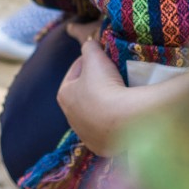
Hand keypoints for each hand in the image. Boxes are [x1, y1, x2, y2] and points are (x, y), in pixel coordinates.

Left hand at [56, 36, 130, 154]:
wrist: (124, 122)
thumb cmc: (104, 86)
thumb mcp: (95, 57)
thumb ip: (89, 46)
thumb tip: (89, 43)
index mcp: (64, 95)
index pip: (75, 71)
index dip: (89, 60)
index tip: (102, 57)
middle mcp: (71, 117)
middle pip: (85, 93)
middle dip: (96, 83)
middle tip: (113, 74)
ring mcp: (86, 134)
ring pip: (95, 112)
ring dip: (105, 103)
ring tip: (121, 93)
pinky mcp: (102, 146)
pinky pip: (108, 128)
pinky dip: (114, 119)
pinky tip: (124, 112)